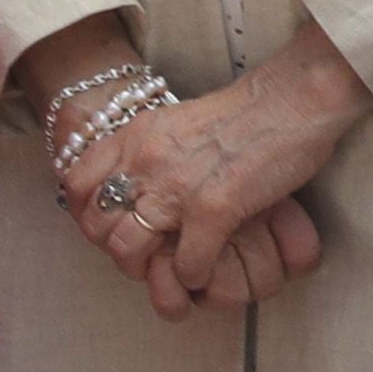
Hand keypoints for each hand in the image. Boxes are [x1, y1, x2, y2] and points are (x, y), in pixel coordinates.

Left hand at [67, 33, 365, 317]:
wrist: (297, 96)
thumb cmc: (249, 111)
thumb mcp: (178, 121)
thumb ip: (151, 152)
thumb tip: (139, 185)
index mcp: (137, 136)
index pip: (75, 186)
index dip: (86, 214)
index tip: (113, 224)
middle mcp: (147, 161)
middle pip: (98, 227)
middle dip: (118, 249)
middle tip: (147, 254)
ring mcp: (177, 187)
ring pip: (128, 251)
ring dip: (149, 269)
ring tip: (174, 268)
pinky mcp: (214, 208)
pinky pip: (186, 264)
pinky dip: (195, 274)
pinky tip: (209, 266)